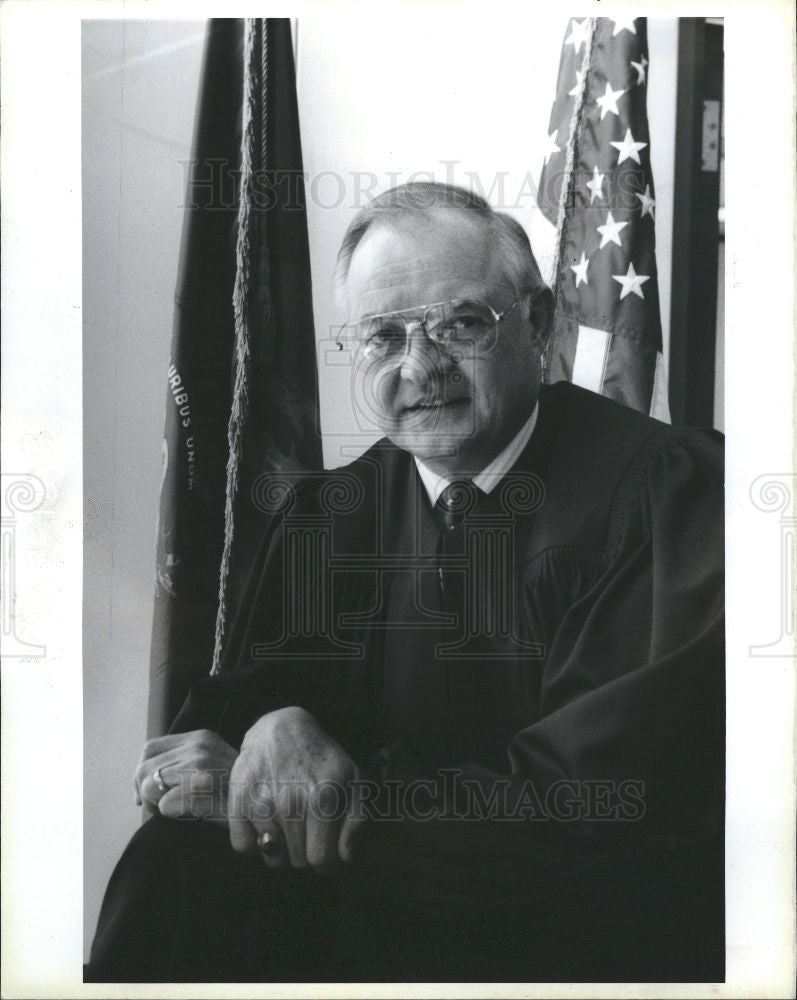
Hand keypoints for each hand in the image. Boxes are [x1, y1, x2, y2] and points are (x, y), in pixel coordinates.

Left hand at [134, 729, 237, 825]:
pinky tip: (189, 814)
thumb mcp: (212, 765)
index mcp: (201, 737)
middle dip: (145, 792)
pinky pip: (164, 804)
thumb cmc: (235, 793)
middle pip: (144, 767)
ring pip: (149, 786)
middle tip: (160, 807)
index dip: (141, 773)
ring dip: (156, 804)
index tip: (148, 793)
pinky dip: (170, 814)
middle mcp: (199, 745)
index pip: (150, 749)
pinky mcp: (201, 785)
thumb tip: (142, 783)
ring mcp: (201, 763)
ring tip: (176, 810)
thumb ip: (184, 762)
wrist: (266, 808)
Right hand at [228, 706, 363, 874]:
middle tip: (306, 832)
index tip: (325, 851)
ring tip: (288, 824)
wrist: (283, 729)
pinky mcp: (238, 797)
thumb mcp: (353, 781)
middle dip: (304, 853)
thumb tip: (346, 857)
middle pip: (296, 862)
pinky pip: (242, 845)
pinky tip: (266, 824)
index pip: (322, 861)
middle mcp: (291, 802)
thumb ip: (358, 821)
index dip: (326, 863)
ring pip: (271, 857)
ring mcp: (262, 800)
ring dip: (281, 848)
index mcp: (324, 800)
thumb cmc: (322, 760)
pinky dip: (252, 842)